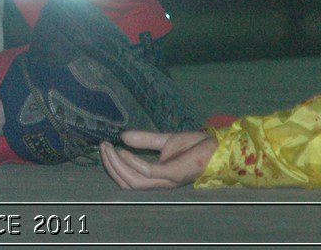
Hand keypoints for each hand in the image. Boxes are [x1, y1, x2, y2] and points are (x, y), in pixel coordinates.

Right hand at [100, 131, 217, 189]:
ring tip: (108, 147)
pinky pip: (146, 171)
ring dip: (116, 164)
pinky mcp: (172, 173)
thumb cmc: (196, 145)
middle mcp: (160, 183)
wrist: (218, 146)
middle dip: (111, 166)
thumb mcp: (165, 140)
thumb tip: (123, 137)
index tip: (104, 148)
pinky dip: (131, 162)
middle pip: (127, 183)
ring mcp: (166, 180)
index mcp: (158, 177)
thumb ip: (145, 141)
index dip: (114, 167)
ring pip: (133, 181)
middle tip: (102, 147)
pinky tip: (123, 149)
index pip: (129, 180)